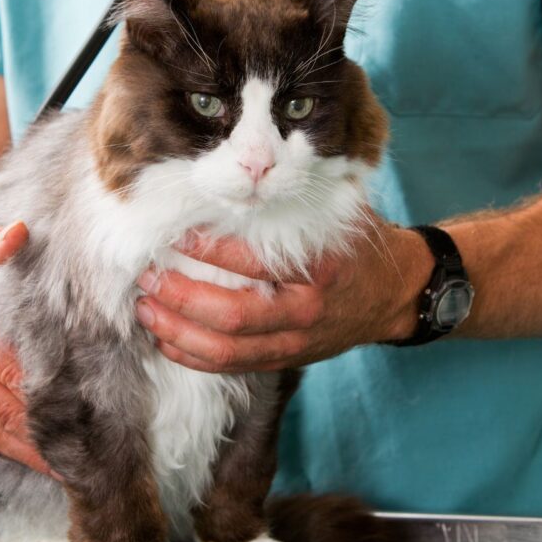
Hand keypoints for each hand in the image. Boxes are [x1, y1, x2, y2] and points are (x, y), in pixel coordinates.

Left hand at [134, 215, 433, 372]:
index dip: (209, 250)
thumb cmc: (356, 246)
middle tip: (149, 274)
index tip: (177, 234)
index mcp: (319, 269)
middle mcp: (306, 312)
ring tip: (147, 308)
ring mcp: (296, 342)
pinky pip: (232, 366)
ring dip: (178, 332)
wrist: (394, 294)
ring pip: (227, 350)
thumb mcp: (338, 213)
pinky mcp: (286, 360)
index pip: (254, 263)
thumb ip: (293, 198)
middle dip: (181, 297)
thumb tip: (238, 175)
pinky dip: (193, 357)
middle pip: (232, 316)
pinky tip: (166, 339)